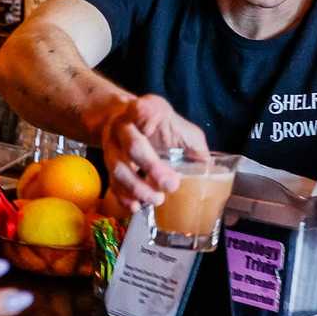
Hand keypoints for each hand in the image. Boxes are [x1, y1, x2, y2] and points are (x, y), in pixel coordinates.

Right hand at [86, 92, 209, 211]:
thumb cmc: (158, 126)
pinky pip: (112, 182)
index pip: (141, 109)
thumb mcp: (178, 126)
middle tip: (171, 184)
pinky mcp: (107, 165)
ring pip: (118, 168)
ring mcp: (111, 147)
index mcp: (142, 111)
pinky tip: (136, 207)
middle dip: (151, 167)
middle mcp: (122, 127)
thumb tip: (209, 169)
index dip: (144, 116)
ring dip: (137, 188)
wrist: (124, 122)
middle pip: (133, 146)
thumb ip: (193, 144)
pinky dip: (123, 197)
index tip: (150, 128)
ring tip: (157, 200)